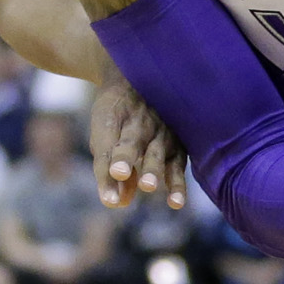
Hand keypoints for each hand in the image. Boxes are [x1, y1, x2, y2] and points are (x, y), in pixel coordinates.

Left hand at [91, 77, 186, 208]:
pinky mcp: (178, 143)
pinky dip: (177, 184)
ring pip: (155, 152)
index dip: (105, 168)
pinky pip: (177, 166)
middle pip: (129, 142)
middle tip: (120, 173)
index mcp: (113, 116)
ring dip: (151, 169)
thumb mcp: (105, 133)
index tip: (106, 195)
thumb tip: (117, 202)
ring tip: (147, 186)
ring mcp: (161, 131)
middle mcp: (138, 121)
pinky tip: (176, 203)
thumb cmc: (119, 116)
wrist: (145, 81)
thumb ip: (107, 167)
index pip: (105, 144)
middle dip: (125, 158)